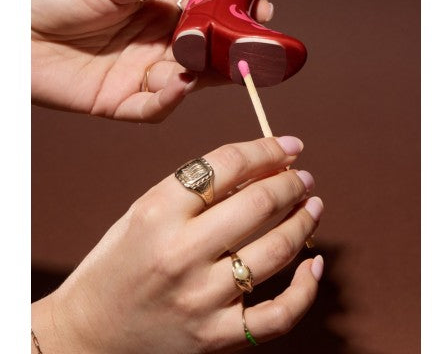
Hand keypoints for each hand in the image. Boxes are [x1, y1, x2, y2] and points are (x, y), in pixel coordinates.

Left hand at [31, 0, 273, 121]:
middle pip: (206, 51)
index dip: (235, 12)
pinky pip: (155, 107)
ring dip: (208, 73)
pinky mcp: (119, 102)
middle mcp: (155, 44)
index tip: (261, 5)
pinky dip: (172, 98)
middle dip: (234, 48)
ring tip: (220, 60)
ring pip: (189, 81)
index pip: (208, 14)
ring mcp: (139, 75)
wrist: (8, 31)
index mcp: (157, 11)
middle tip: (258, 42)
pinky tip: (180, 81)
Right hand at [31, 136, 323, 353]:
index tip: (289, 145)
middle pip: (258, 204)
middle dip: (291, 183)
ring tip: (312, 206)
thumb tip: (258, 170)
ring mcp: (200, 298)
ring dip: (304, 222)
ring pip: (276, 251)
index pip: (226, 165)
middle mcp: (180, 253)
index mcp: (157, 212)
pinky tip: (313, 264)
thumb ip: (195, 191)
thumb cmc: (117, 264)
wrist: (88, 333)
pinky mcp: (215, 336)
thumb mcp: (144, 213)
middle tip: (302, 177)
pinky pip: (279, 314)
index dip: (267, 149)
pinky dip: (306, 288)